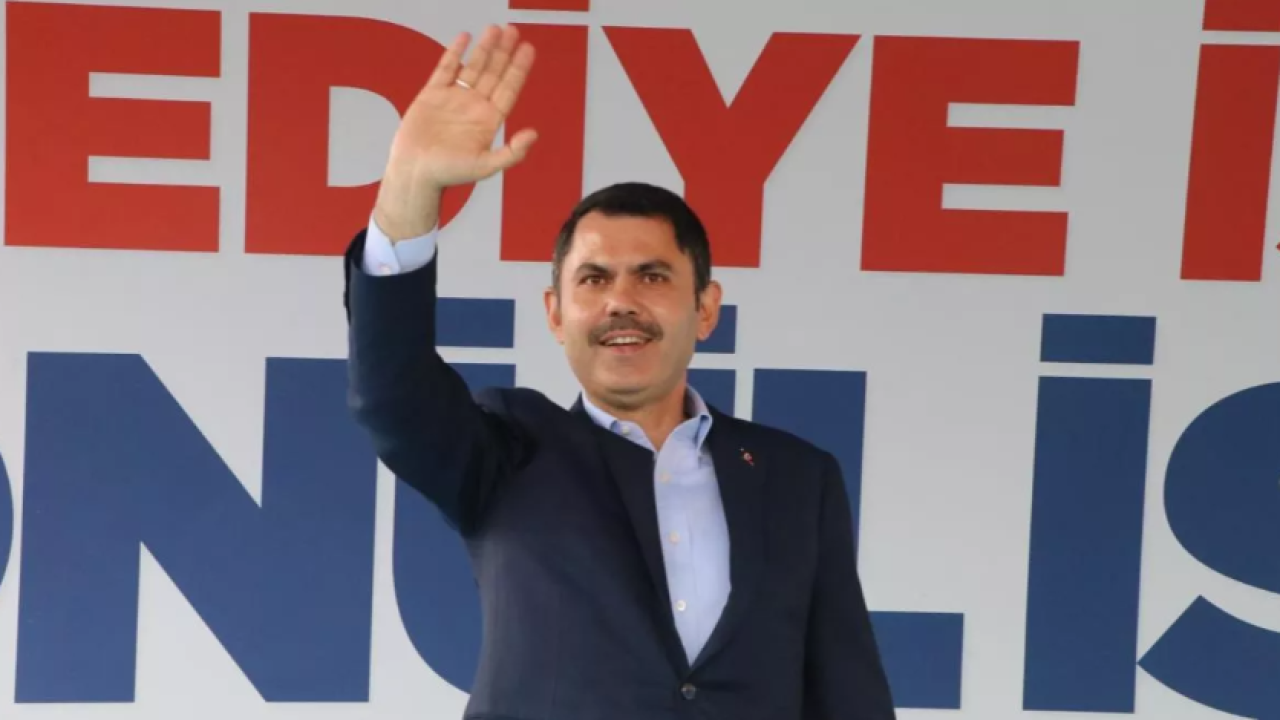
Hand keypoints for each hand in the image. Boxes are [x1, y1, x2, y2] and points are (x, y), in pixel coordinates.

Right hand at [374, 24, 536, 239]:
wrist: (414, 172)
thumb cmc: (448, 174)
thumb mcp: (485, 166)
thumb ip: (512, 153)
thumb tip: (533, 134)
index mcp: (489, 121)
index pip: (508, 89)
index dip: (519, 68)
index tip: (528, 49)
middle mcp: (474, 106)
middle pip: (493, 73)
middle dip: (504, 52)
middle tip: (513, 31)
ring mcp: (453, 99)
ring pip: (473, 67)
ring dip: (484, 48)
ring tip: (495, 29)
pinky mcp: (432, 95)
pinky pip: (446, 69)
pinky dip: (454, 53)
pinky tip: (464, 38)